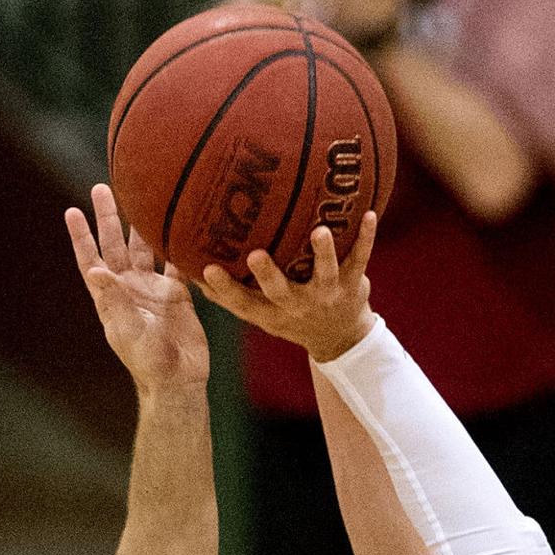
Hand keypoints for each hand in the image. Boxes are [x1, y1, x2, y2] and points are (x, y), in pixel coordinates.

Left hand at [66, 185, 208, 395]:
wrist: (178, 380)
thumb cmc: (147, 361)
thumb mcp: (128, 329)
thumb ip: (114, 300)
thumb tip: (95, 271)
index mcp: (111, 296)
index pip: (91, 260)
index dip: (81, 237)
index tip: (72, 211)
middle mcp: (129, 287)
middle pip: (116, 246)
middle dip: (109, 218)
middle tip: (102, 187)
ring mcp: (153, 290)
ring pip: (145, 249)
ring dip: (143, 225)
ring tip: (144, 197)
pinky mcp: (178, 295)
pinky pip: (177, 264)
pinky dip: (178, 246)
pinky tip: (181, 226)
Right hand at [200, 213, 377, 361]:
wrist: (342, 339)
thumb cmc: (291, 317)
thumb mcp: (260, 313)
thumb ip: (227, 293)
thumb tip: (183, 266)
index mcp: (272, 313)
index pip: (243, 304)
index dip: (225, 290)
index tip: (207, 270)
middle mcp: (298, 306)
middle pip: (281, 292)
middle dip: (269, 275)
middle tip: (257, 255)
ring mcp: (326, 295)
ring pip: (324, 274)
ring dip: (323, 253)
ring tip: (321, 232)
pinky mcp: (352, 284)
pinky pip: (360, 259)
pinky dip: (366, 237)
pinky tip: (371, 214)